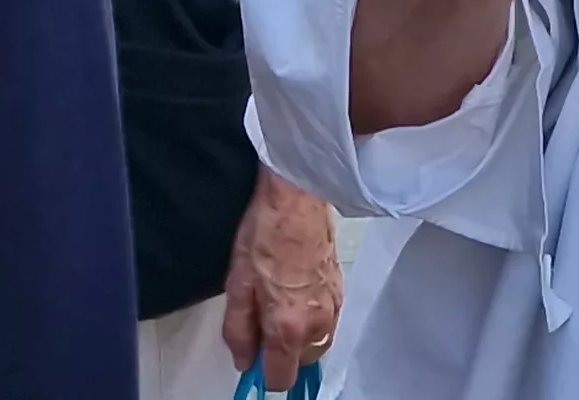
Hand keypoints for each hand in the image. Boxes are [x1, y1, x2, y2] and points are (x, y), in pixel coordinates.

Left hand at [223, 172, 340, 391]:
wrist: (298, 199)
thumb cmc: (266, 234)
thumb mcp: (237, 284)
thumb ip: (239, 330)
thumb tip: (243, 359)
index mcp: (288, 327)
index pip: (280, 379)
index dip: (262, 374)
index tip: (252, 360)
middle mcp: (316, 325)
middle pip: (300, 364)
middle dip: (281, 353)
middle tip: (262, 321)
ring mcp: (332, 308)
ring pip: (315, 344)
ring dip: (298, 337)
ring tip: (279, 304)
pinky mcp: (340, 292)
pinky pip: (326, 322)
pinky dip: (311, 319)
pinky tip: (295, 293)